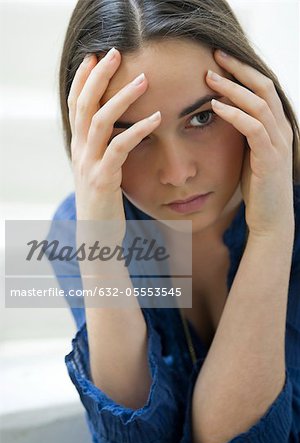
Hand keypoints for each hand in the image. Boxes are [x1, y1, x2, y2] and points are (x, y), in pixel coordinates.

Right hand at [68, 48, 160, 241]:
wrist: (97, 236)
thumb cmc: (103, 203)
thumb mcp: (99, 171)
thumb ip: (104, 149)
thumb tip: (120, 130)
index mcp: (79, 147)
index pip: (76, 105)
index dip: (82, 80)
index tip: (96, 57)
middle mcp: (79, 151)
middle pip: (84, 105)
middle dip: (98, 77)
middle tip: (116, 52)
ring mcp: (89, 164)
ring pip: (100, 121)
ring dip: (121, 98)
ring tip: (143, 80)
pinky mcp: (103, 178)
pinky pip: (119, 148)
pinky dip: (137, 130)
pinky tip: (156, 118)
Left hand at [206, 50, 293, 237]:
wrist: (271, 218)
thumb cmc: (257, 186)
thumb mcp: (249, 153)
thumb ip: (242, 133)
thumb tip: (221, 115)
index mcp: (276, 126)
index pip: (262, 88)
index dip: (242, 71)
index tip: (218, 60)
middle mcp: (281, 129)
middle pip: (263, 87)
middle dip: (238, 69)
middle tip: (214, 56)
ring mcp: (278, 143)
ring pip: (258, 103)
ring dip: (232, 89)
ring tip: (209, 78)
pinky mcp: (270, 158)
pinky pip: (253, 128)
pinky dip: (234, 114)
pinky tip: (215, 107)